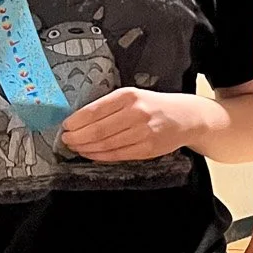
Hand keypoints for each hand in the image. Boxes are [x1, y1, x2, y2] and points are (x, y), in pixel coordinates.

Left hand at [60, 88, 208, 161]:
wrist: (187, 117)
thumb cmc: (155, 105)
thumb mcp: (134, 96)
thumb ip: (110, 106)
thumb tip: (79, 121)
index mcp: (129, 96)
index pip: (93, 111)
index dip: (76, 122)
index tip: (65, 126)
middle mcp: (136, 113)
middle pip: (97, 130)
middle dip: (77, 138)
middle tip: (66, 140)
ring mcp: (142, 133)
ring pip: (105, 145)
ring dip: (86, 148)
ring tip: (75, 147)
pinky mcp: (147, 149)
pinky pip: (117, 155)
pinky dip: (100, 156)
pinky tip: (91, 154)